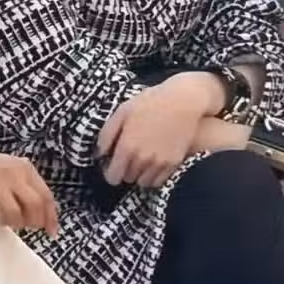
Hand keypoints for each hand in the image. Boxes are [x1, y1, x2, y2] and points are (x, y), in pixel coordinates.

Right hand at [0, 146, 58, 237]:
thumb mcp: (10, 168)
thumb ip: (25, 185)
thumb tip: (42, 214)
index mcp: (25, 167)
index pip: (46, 195)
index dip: (51, 216)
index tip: (51, 231)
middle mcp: (17, 174)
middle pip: (37, 205)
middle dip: (36, 222)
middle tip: (30, 227)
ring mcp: (2, 184)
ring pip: (21, 214)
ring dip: (18, 223)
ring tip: (10, 219)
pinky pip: (3, 217)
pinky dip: (3, 221)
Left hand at [98, 74, 218, 188]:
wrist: (184, 101)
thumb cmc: (150, 102)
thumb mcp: (122, 111)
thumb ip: (107, 134)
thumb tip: (99, 154)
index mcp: (127, 147)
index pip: (113, 176)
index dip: (110, 172)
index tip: (112, 164)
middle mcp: (142, 159)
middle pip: (127, 179)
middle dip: (124, 170)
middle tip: (127, 157)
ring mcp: (159, 163)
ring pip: (142, 182)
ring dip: (138, 174)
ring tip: (140, 160)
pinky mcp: (174, 163)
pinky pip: (158, 181)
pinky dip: (153, 176)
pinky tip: (152, 163)